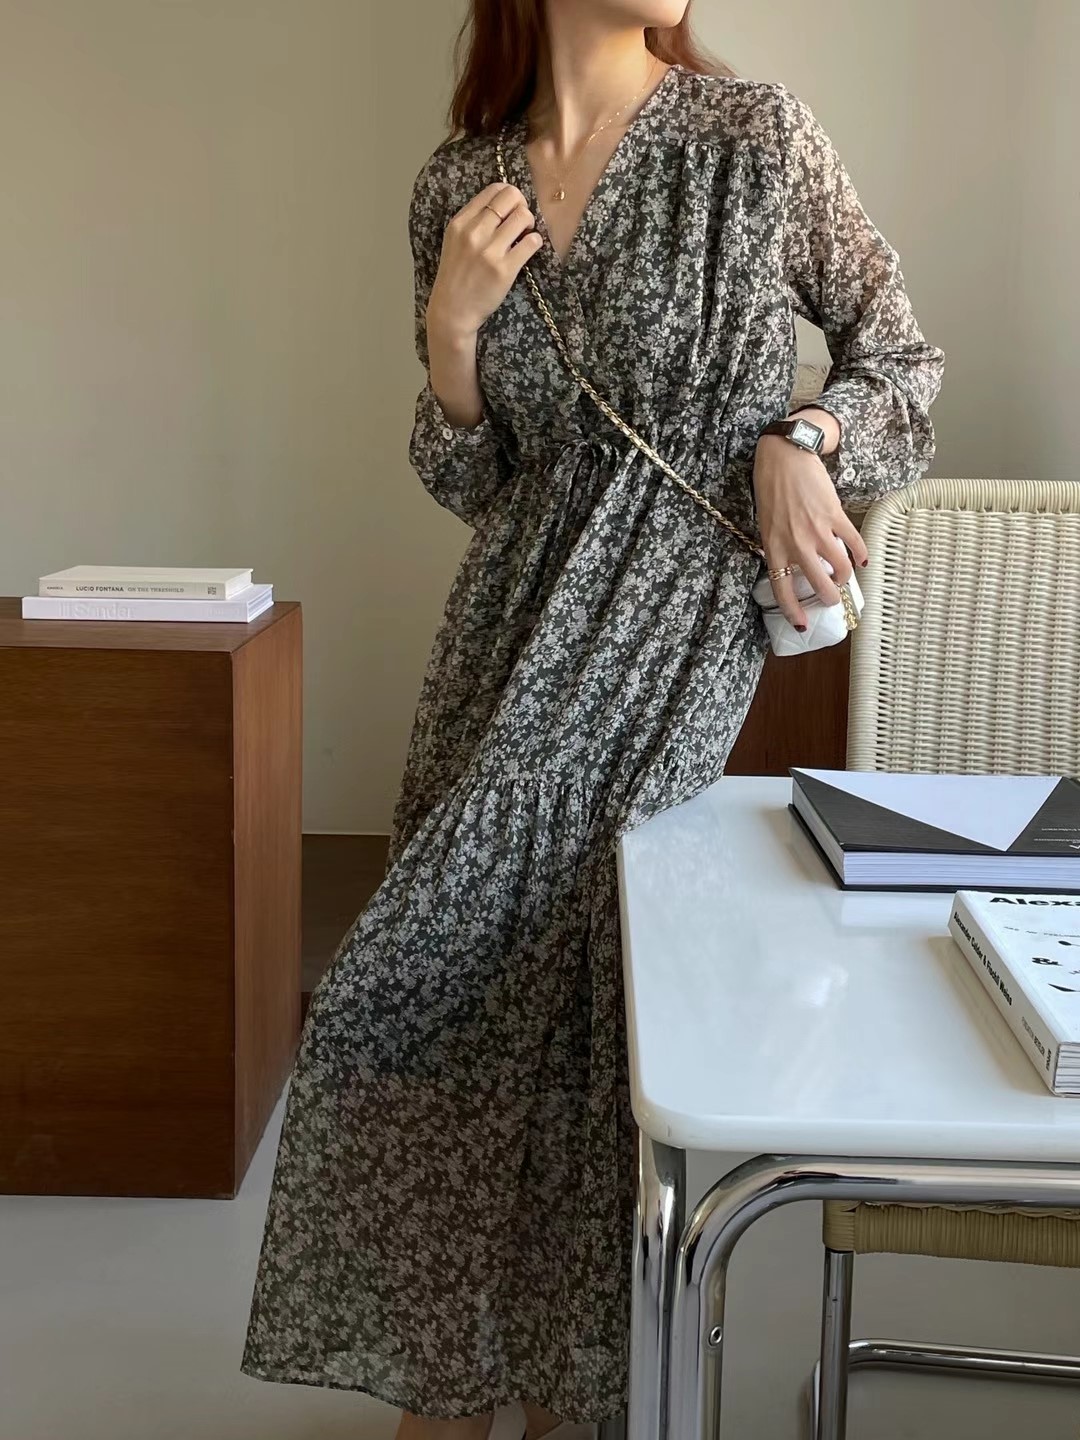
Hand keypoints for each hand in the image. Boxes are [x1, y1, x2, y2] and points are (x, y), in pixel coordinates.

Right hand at [426, 183, 542, 343]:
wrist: (452, 311)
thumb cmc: (456, 276)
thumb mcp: (455, 241)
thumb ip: (474, 221)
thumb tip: (504, 205)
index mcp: (461, 222)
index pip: (494, 190)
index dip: (509, 195)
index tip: (512, 208)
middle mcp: (474, 232)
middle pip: (511, 197)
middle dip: (522, 205)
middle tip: (521, 221)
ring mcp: (490, 251)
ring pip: (523, 216)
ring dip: (530, 223)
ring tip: (524, 235)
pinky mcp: (505, 269)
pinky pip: (532, 242)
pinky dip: (535, 241)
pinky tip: (528, 248)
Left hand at [752, 435, 868, 629]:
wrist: (785, 457)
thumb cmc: (772, 489)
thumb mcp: (766, 524)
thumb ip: (780, 547)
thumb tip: (797, 568)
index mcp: (774, 547)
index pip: (782, 590)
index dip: (794, 612)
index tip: (803, 625)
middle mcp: (796, 544)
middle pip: (819, 584)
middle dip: (829, 598)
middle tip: (833, 599)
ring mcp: (817, 530)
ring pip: (841, 568)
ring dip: (845, 577)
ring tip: (844, 576)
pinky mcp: (835, 515)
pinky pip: (854, 543)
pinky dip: (861, 554)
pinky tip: (863, 559)